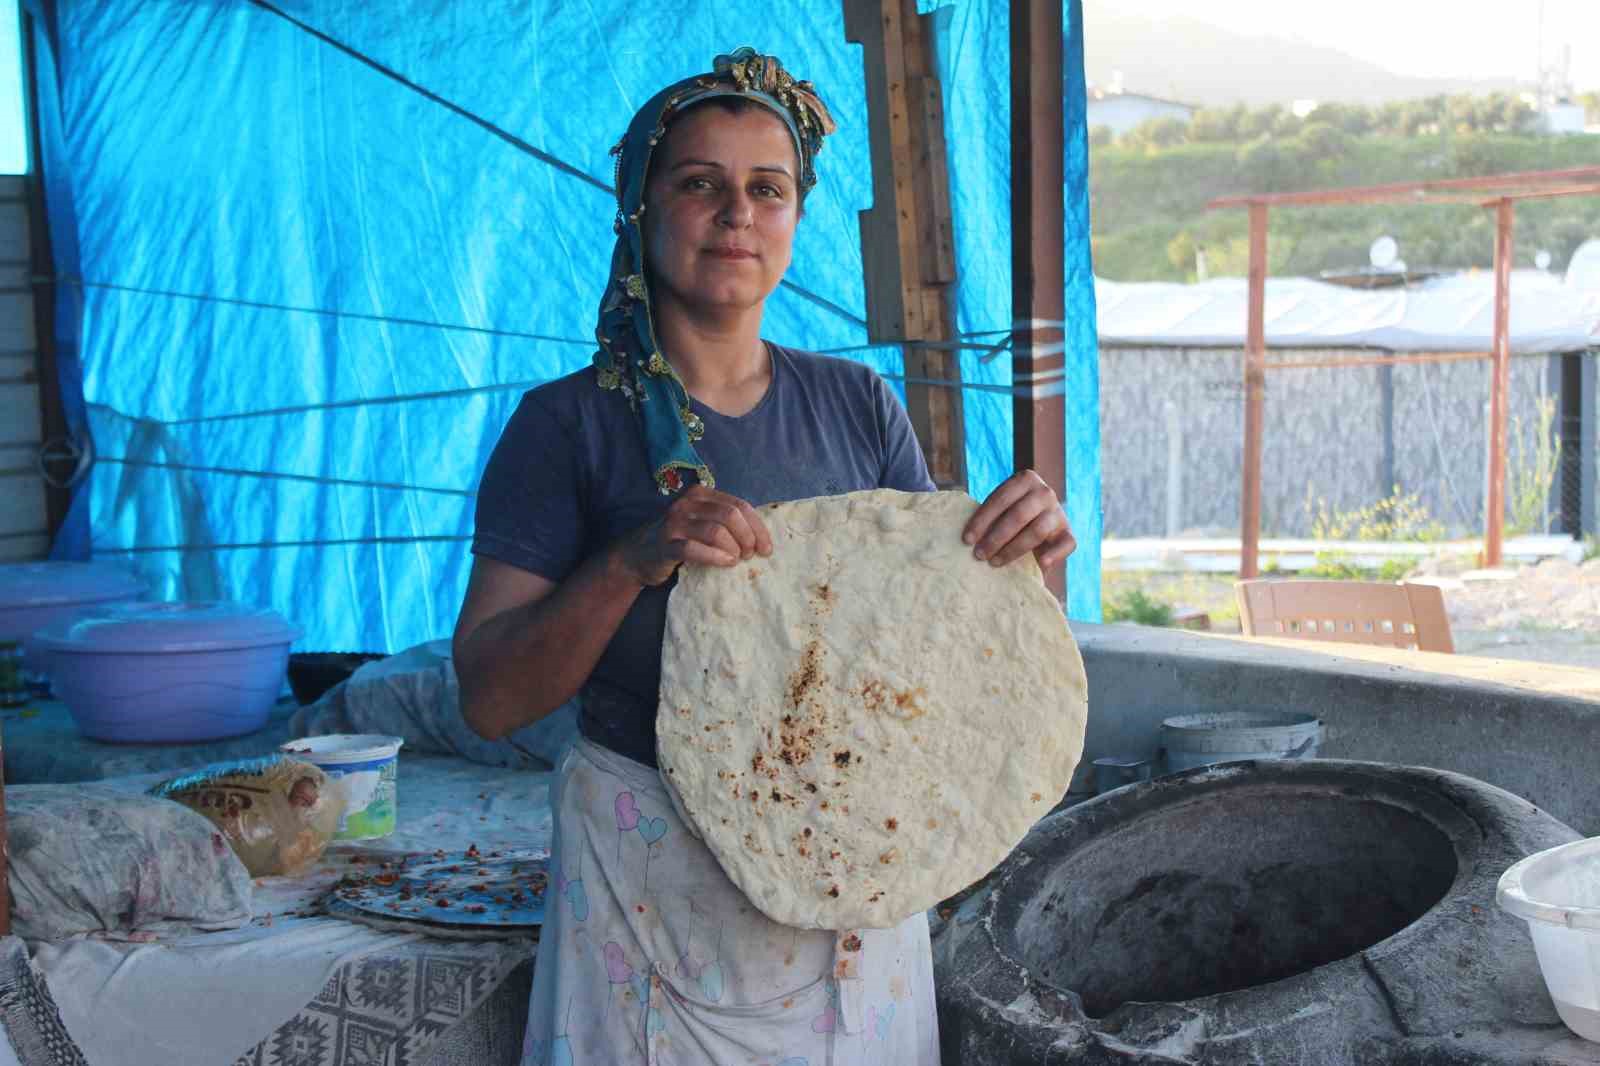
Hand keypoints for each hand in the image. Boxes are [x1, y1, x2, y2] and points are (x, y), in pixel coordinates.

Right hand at [614, 485, 772, 586]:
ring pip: (715, 530)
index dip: (758, 527)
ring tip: (737, 559)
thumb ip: (726, 522)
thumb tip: (760, 538)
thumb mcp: (703, 523)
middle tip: (749, 555)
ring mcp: (675, 522)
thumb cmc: (680, 540)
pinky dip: (715, 557)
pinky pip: (694, 549)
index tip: (766, 548)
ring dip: (734, 548)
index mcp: (701, 494)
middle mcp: (687, 503)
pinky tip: (726, 563)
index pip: (739, 506)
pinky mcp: (666, 543)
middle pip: (730, 515)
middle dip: (747, 537)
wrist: (639, 555)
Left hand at [963, 470, 1075, 569]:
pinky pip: (1066, 544)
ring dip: (1013, 549)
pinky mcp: (1068, 533)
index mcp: (1025, 479)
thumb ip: (991, 515)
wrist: (1038, 523)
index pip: (1001, 499)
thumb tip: (968, 537)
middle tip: (979, 554)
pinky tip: (1041, 563)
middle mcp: (1045, 492)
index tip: (967, 539)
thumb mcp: (1001, 508)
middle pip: (1018, 515)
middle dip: (995, 537)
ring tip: (995, 562)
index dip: (982, 520)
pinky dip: (1055, 554)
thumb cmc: (1009, 516)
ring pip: (1037, 531)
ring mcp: (1058, 513)